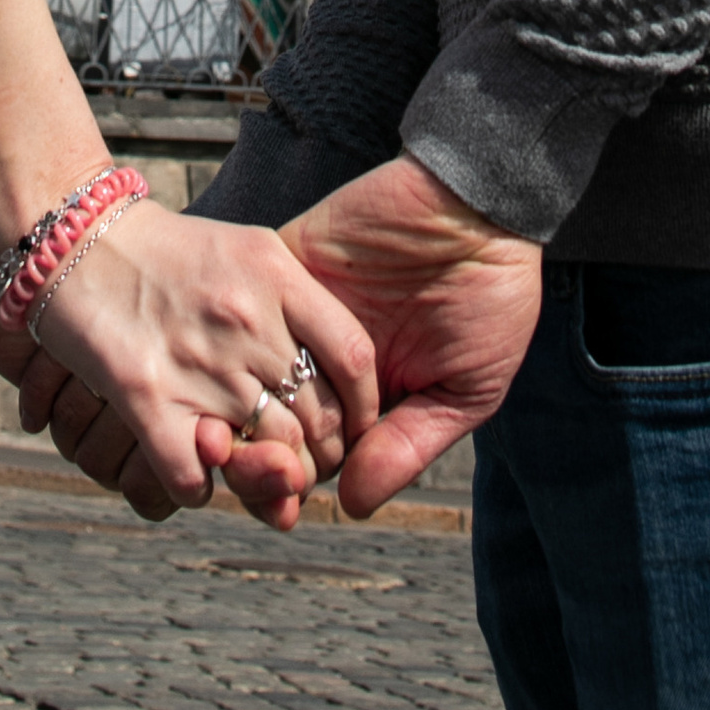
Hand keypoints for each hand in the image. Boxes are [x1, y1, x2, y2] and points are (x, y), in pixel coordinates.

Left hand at [22, 156, 540, 530]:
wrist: (480, 204)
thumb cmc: (491, 298)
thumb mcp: (466, 386)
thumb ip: (409, 443)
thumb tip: (350, 504)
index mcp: (367, 404)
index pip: (313, 460)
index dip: (290, 487)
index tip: (282, 506)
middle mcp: (324, 367)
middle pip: (267, 428)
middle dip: (250, 461)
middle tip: (245, 471)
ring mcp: (301, 320)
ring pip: (245, 378)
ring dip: (229, 412)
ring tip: (223, 441)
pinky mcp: (286, 268)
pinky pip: (248, 310)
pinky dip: (230, 344)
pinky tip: (219, 376)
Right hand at [22, 202, 377, 511]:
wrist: (79, 240)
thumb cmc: (170, 254)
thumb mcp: (249, 253)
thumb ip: (298, 304)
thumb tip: (346, 369)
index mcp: (275, 276)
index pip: (353, 356)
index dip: (364, 405)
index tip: (355, 424)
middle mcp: (244, 320)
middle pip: (317, 417)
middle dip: (319, 452)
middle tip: (306, 461)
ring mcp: (197, 361)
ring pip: (269, 453)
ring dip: (268, 477)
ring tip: (257, 469)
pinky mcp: (146, 396)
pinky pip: (195, 477)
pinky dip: (199, 487)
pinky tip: (194, 468)